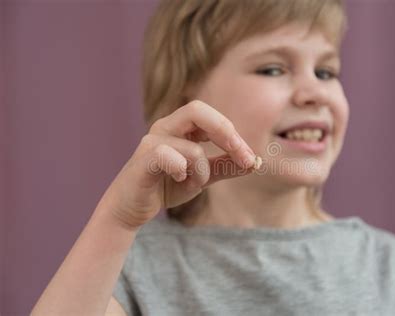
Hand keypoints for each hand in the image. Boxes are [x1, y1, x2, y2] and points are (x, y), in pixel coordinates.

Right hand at [99, 100, 257, 229]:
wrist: (131, 209)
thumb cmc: (165, 187)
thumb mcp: (203, 176)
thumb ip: (225, 167)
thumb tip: (256, 161)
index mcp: (180, 127)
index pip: (212, 117)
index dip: (234, 135)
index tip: (251, 159)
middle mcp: (165, 127)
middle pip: (198, 110)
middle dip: (226, 134)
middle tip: (243, 157)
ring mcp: (152, 141)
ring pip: (192, 148)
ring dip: (202, 171)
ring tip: (191, 183)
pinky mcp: (143, 159)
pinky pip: (171, 158)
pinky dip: (182, 173)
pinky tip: (177, 181)